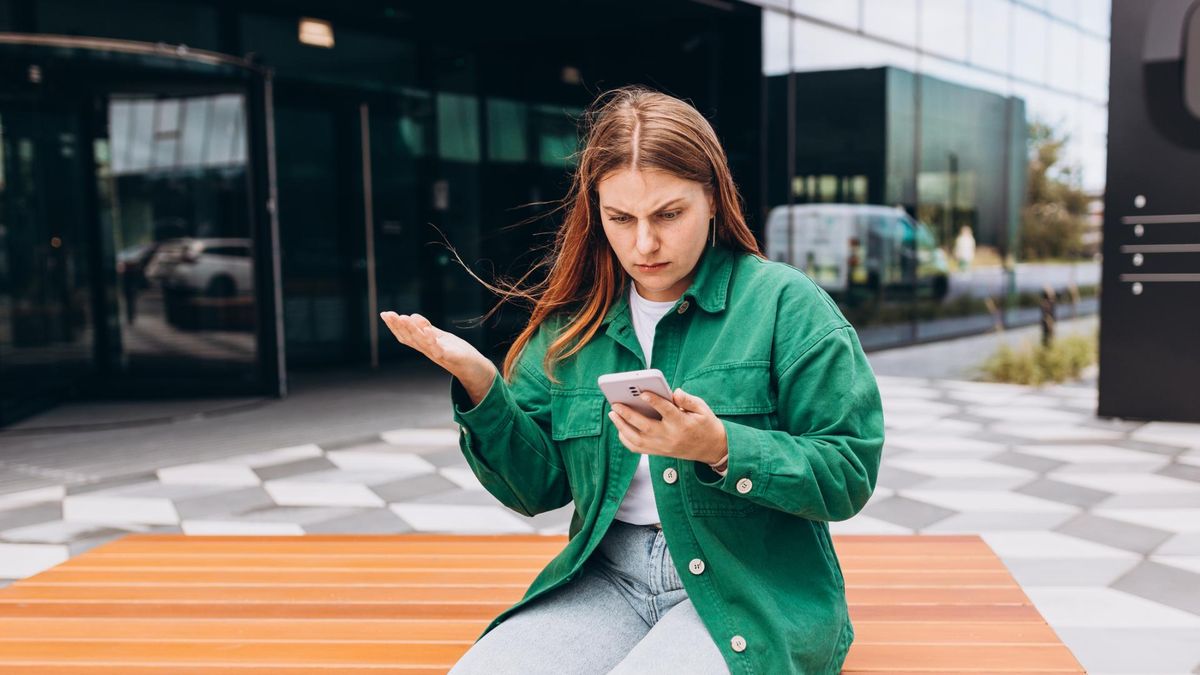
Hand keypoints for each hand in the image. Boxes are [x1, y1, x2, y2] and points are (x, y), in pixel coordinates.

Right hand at [379, 311, 495, 403]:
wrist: (476, 369)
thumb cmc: (457, 352)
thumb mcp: (440, 337)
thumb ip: (426, 328)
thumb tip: (412, 316)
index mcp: (425, 345)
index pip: (406, 335)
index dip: (394, 326)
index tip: (384, 314)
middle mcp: (429, 351)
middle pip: (410, 339)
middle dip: (398, 326)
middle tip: (387, 314)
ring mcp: (439, 355)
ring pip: (422, 343)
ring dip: (412, 331)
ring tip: (403, 318)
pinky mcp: (452, 357)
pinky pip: (440, 349)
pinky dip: (432, 340)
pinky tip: (427, 330)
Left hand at [607, 388, 727, 464]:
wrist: (711, 449)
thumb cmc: (705, 424)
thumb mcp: (703, 409)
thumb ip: (688, 399)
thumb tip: (675, 392)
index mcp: (683, 423)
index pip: (667, 411)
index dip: (655, 401)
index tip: (643, 392)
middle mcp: (670, 437)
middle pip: (646, 427)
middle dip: (628, 415)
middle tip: (615, 404)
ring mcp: (663, 447)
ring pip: (637, 440)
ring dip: (622, 426)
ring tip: (613, 413)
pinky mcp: (658, 452)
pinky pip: (638, 448)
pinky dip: (626, 439)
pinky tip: (620, 427)